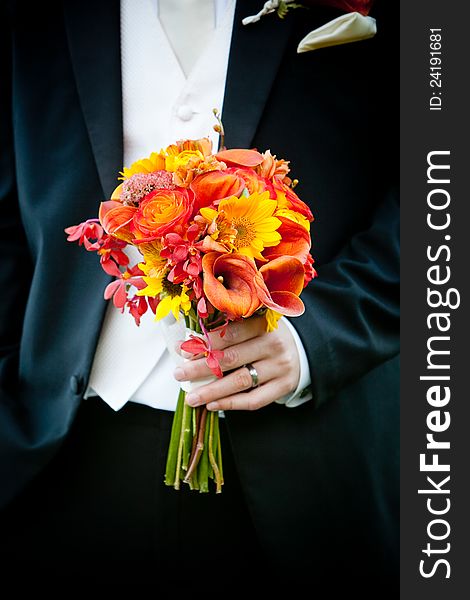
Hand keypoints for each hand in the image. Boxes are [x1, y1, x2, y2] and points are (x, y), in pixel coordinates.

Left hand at [174, 316, 299, 410]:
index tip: (184, 350)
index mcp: (263, 324)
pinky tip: (212, 405)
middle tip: (179, 374)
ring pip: (240, 381)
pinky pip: (254, 400)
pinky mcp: (283, 387)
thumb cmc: (268, 336)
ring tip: (191, 398)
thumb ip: (227, 331)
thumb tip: (188, 343)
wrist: (303, 349)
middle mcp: (273, 345)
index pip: (230, 334)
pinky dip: (231, 404)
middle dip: (201, 368)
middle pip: (231, 358)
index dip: (205, 343)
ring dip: (212, 391)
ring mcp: (279, 368)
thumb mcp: (254, 325)